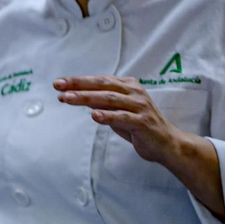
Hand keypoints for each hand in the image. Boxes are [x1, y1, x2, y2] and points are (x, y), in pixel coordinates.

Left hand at [55, 76, 187, 164]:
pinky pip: (123, 117)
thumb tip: (74, 94)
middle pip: (102, 86)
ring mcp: (140, 106)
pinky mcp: (143, 122)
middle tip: (58, 86)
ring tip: (68, 98)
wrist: (166, 143)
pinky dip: (108, 116)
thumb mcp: (115, 111)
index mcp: (128, 86)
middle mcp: (134, 93)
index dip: (78, 80)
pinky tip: (94, 116)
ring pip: (110, 99)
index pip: (99, 80)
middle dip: (78, 85)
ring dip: (87, 98)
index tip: (58, 83)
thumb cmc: (138, 125)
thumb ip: (98, 102)